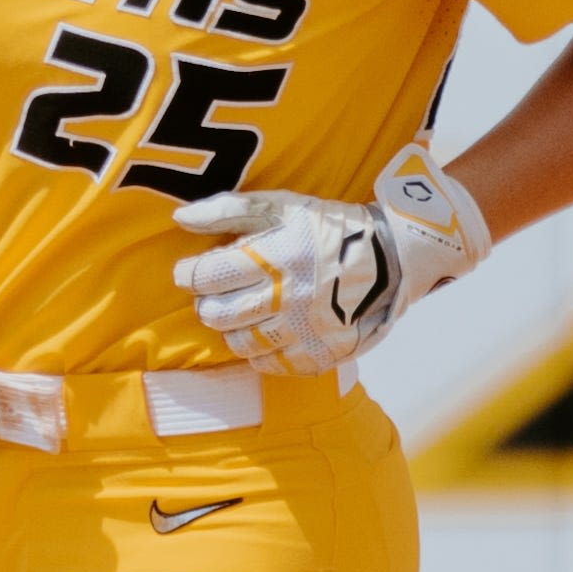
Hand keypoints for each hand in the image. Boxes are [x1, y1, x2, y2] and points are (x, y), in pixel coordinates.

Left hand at [170, 156, 489, 375]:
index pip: (209, 275)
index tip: (187, 272)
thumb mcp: (284, 206)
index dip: (188, 274)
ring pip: (240, 344)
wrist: (392, 258)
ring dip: (231, 330)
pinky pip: (271, 366)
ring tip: (240, 314)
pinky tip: (265, 334)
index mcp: (277, 257)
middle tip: (213, 295)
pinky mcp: (320, 355)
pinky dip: (260, 353)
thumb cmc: (330, 228)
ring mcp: (305, 331)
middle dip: (206, 304)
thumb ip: (230, 210)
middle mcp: (288, 297)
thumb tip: (180, 219)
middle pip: (218, 315)